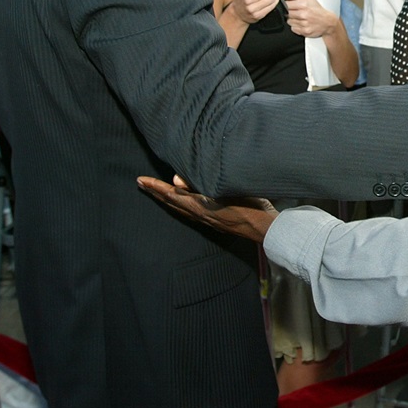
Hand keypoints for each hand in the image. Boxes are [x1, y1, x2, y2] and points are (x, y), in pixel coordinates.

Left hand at [136, 175, 276, 241]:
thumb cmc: (250, 205)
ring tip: (157, 192)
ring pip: (180, 209)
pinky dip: (179, 205)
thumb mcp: (226, 189)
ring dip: (166, 199)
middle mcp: (200, 215)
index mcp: (201, 206)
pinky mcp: (215, 221)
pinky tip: (181, 204)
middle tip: (142, 184)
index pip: (172, 194)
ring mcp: (207, 220)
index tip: (141, 180)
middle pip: (172, 203)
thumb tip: (176, 179)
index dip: (156, 187)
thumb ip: (200, 184)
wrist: (266, 228)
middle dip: (156, 193)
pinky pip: (189, 212)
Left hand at [282, 0, 336, 37]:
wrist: (327, 22)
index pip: (287, 4)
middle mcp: (304, 14)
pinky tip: (302, 23)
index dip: (287, 5)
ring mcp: (304, 24)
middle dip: (290, 12)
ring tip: (301, 18)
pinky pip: (293, 28)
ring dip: (293, 20)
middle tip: (297, 12)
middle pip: (287, 13)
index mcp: (304, 4)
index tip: (290, 5)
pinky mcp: (304, 31)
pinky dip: (296, 26)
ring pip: (289, 21)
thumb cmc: (318, 9)